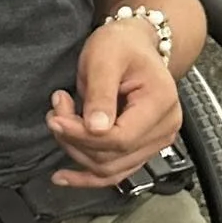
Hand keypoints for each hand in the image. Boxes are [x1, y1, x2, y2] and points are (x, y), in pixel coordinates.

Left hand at [47, 19, 180, 187]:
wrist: (133, 45)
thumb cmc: (120, 46)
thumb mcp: (105, 59)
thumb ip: (101, 93)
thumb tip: (96, 129)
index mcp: (161, 103)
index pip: (120, 138)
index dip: (83, 136)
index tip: (57, 120)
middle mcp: (165, 128)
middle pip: (112, 156)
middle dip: (75, 139)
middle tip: (56, 112)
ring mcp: (155, 142)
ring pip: (108, 168)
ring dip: (76, 151)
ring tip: (60, 121)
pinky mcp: (140, 150)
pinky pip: (113, 173)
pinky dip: (86, 177)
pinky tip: (63, 176)